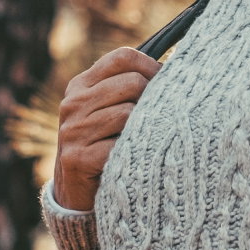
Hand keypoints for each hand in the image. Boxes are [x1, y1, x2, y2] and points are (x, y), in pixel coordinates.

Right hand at [53, 47, 160, 210]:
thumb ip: (127, 87)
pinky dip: (133, 153)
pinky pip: (120, 145)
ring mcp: (74, 130)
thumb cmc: (103, 144)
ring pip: (129, 113)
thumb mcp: (106, 109)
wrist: (75, 192)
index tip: (165, 84)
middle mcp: (73, 103)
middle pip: (131, 83)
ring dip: (142, 129)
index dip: (151, 66)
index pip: (123, 57)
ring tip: (140, 142)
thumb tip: (176, 68)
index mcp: (81, 85)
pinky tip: (130, 160)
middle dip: (152, 100)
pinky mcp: (77, 158)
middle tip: (156, 119)